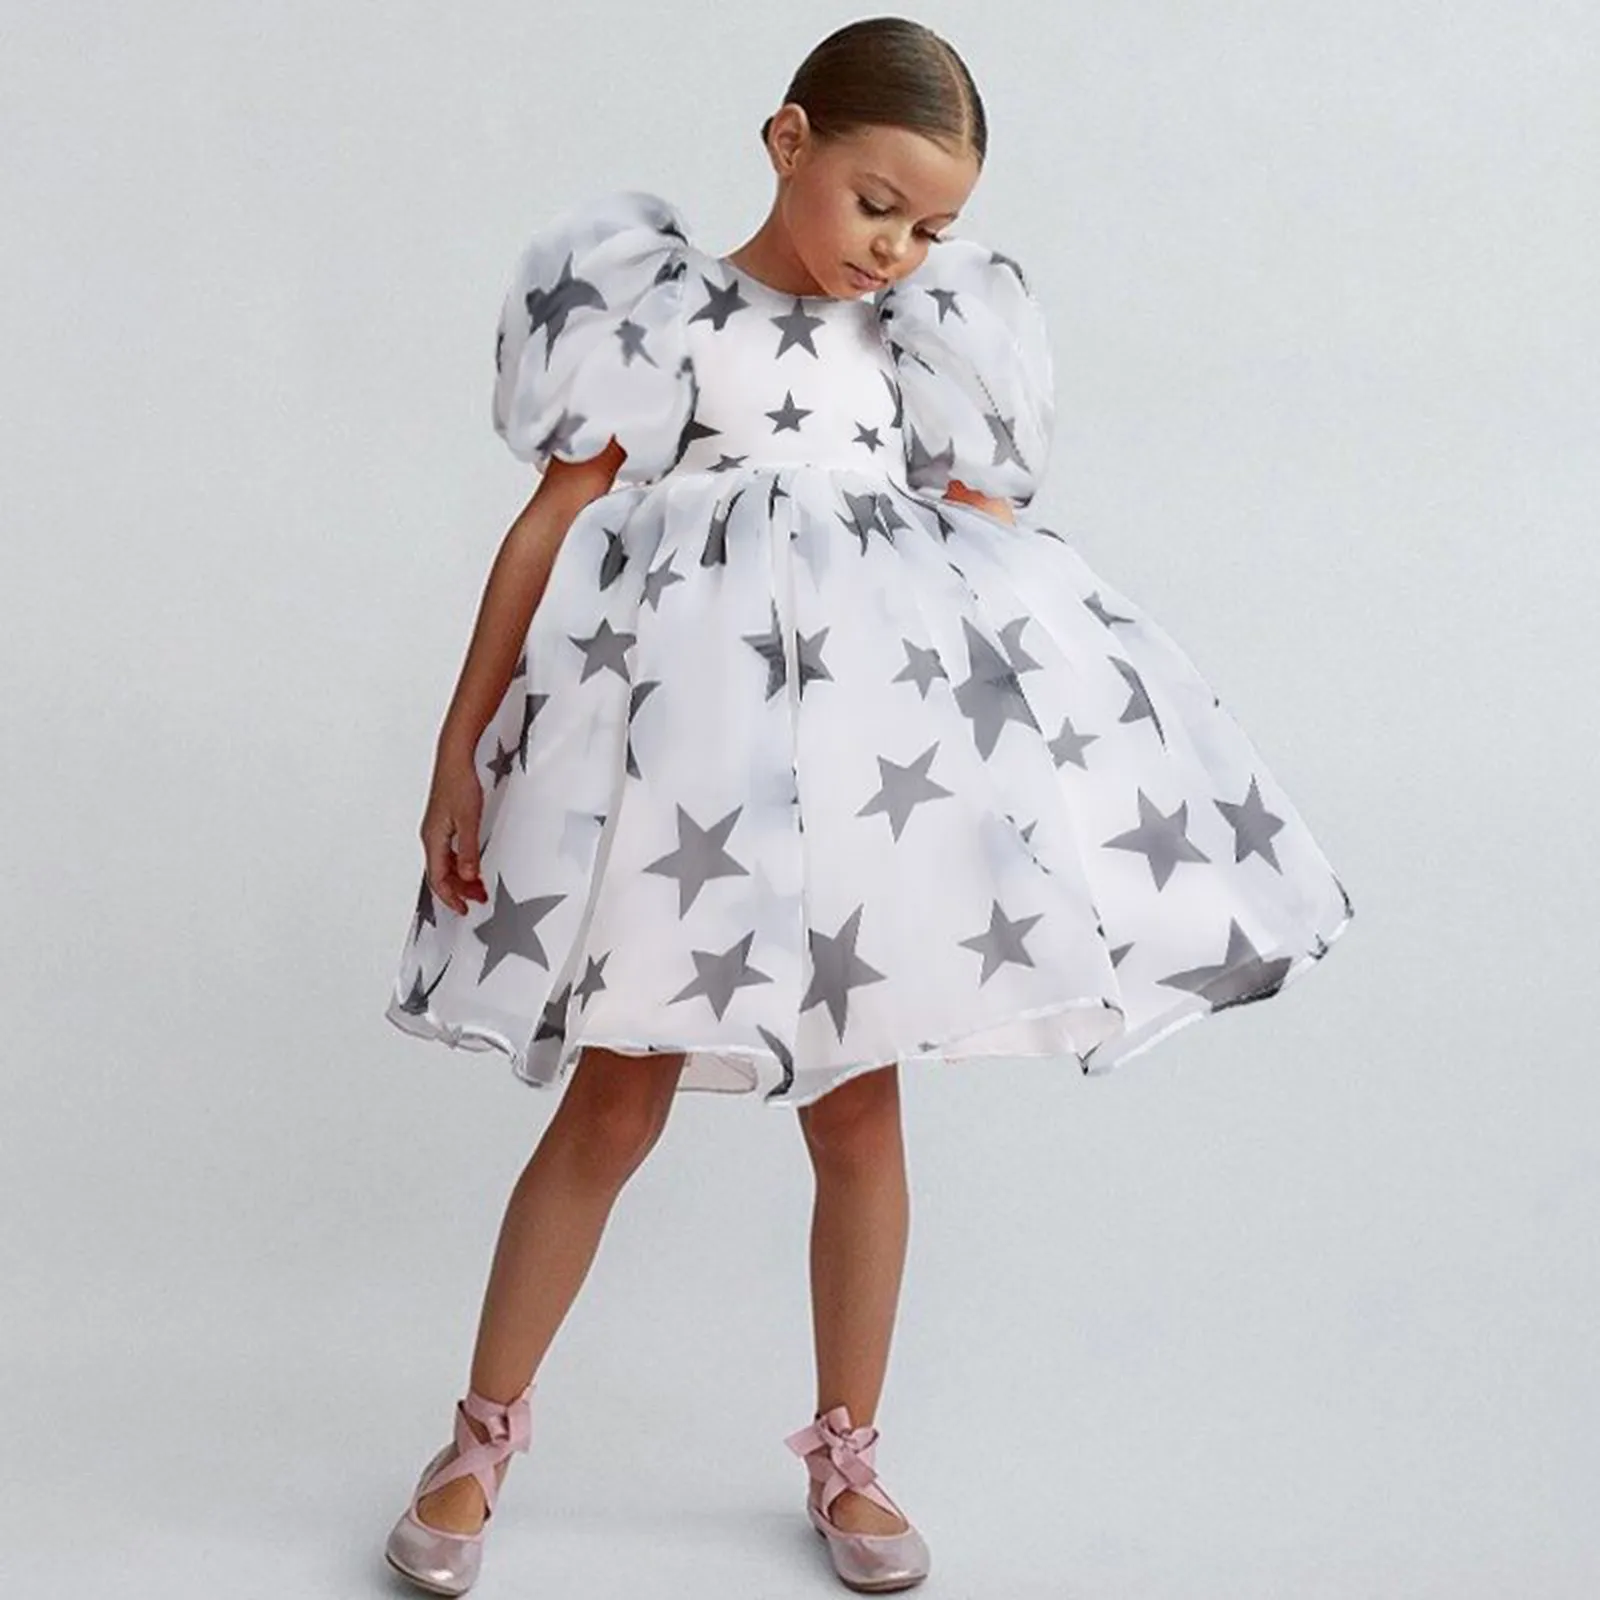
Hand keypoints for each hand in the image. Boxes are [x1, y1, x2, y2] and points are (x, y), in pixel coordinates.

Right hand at [420, 743, 488, 913]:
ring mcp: (436, 830)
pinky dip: (460, 863)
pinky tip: (473, 864)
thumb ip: (469, 851)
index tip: (463, 909)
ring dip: (461, 877)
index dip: (450, 897)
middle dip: (458, 890)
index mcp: (433, 839)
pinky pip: (449, 852)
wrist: (455, 757)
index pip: (438, 878)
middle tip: (477, 899)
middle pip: (440, 874)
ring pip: (445, 864)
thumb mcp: (469, 821)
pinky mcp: (444, 822)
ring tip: (478, 885)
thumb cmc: (459, 783)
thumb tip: (468, 875)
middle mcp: (431, 837)